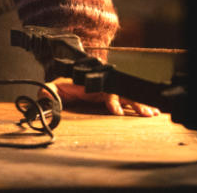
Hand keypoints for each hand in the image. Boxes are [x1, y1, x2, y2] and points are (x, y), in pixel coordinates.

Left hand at [44, 78, 159, 116]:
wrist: (66, 83)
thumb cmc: (62, 86)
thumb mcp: (52, 88)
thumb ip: (48, 92)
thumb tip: (45, 98)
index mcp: (91, 84)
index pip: (106, 91)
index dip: (112, 101)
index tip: (117, 111)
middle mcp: (103, 86)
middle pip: (122, 93)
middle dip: (133, 103)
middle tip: (144, 113)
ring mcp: (110, 91)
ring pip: (128, 97)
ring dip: (140, 105)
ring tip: (151, 114)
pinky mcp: (114, 97)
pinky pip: (130, 100)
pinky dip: (140, 106)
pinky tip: (151, 112)